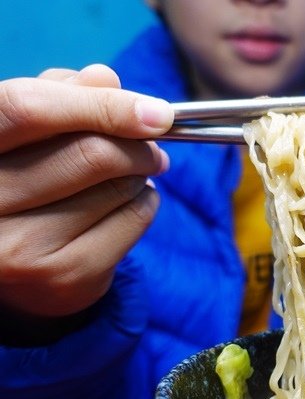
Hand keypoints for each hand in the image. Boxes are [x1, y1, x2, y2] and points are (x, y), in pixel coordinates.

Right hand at [0, 65, 172, 340]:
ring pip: (118, 188)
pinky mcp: (64, 278)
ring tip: (132, 172)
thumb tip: (107, 79)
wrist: (11, 266)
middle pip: (88, 153)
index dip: (99, 105)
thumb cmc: (20, 180)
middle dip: (137, 143)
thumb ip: (60, 99)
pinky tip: (128, 202)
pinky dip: (146, 202)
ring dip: (141, 172)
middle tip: (153, 144)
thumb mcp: (27, 133)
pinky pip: (134, 221)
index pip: (28, 110)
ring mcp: (21, 248)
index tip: (156, 112)